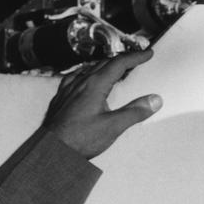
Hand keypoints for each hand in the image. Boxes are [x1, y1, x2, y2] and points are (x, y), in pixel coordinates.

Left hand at [42, 49, 159, 158]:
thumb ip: (135, 112)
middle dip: (123, 60)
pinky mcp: (61, 98)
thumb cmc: (77, 139)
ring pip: (89, 69)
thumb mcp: (113, 127)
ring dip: (105, 66)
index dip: (135, 57)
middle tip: (136, 61)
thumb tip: (153, 100)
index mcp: (94, 85)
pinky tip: (85, 80)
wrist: (51, 150)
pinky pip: (75, 77)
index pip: (119, 63)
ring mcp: (68, 89)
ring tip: (115, 70)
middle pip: (105, 63)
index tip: (147, 54)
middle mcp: (80, 82)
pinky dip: (88, 74)